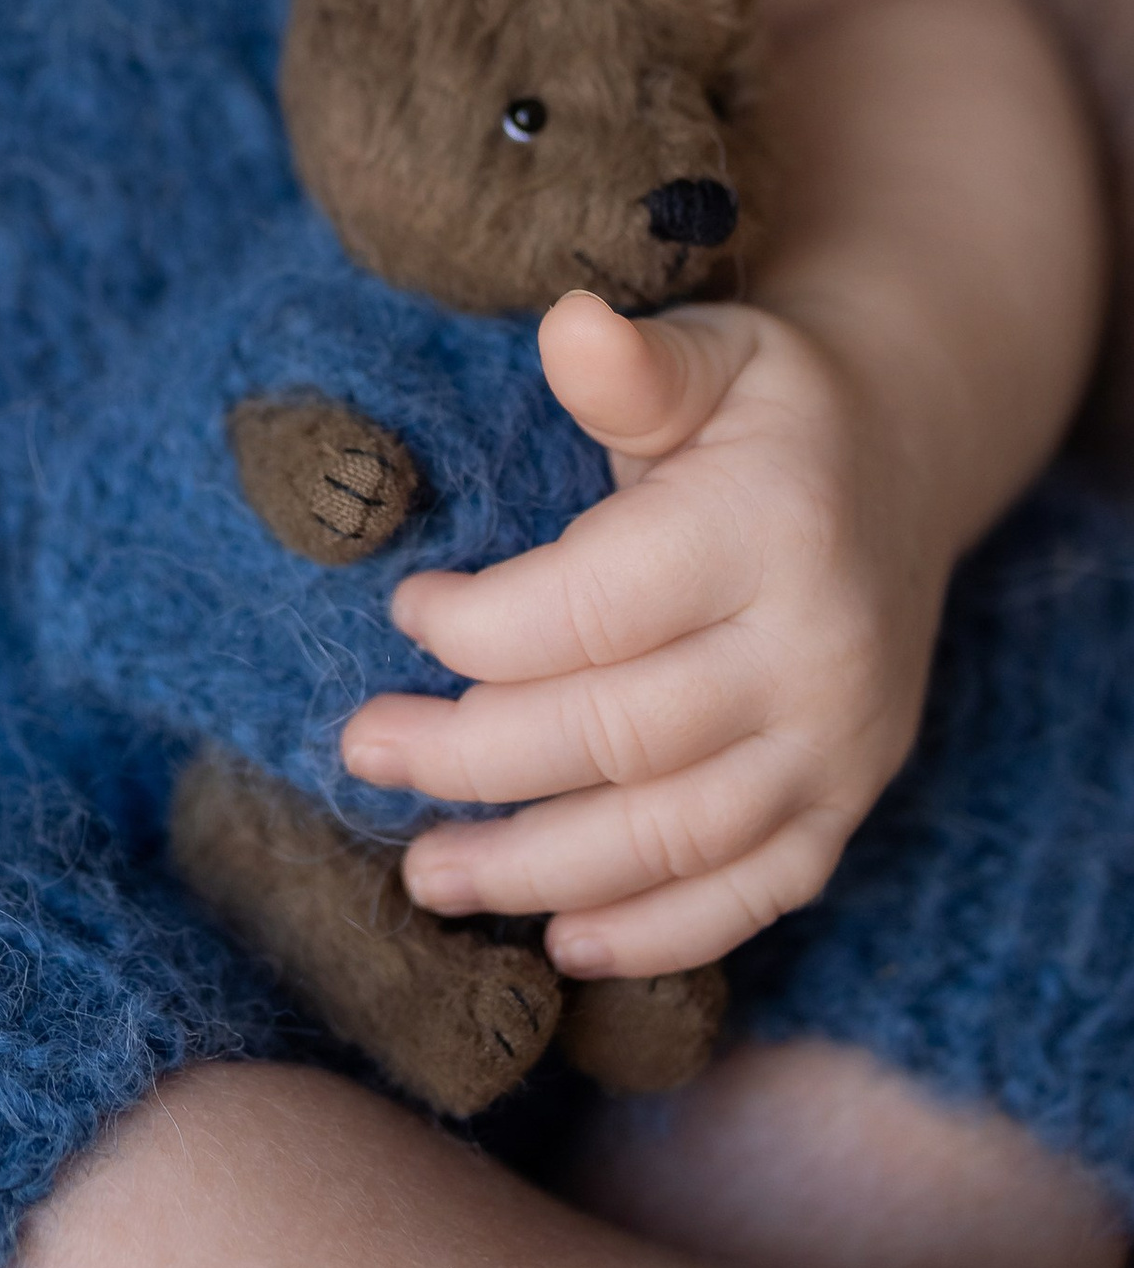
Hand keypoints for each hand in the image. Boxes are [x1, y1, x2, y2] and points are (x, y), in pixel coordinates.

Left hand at [335, 289, 944, 977]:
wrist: (902, 469)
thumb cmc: (765, 407)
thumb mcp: (708, 352)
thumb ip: (631, 368)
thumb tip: (566, 327)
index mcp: (769, 528)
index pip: (596, 610)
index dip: (482, 628)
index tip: (402, 615)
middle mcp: (817, 652)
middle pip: (617, 738)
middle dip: (473, 759)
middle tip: (365, 751)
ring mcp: (839, 746)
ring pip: (673, 838)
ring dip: (537, 870)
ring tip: (424, 872)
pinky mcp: (847, 810)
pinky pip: (751, 897)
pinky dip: (655, 933)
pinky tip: (560, 940)